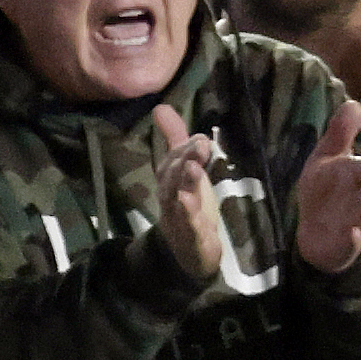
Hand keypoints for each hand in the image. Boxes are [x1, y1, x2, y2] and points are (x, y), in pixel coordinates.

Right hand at [151, 104, 221, 279]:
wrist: (190, 252)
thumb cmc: (189, 206)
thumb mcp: (186, 170)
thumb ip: (175, 140)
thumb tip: (160, 107)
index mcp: (170, 180)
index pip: (173, 161)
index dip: (185, 149)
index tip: (200, 138)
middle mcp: (170, 197)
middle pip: (173, 177)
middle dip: (185, 159)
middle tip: (199, 144)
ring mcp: (179, 218)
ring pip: (178, 199)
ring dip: (186, 183)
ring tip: (194, 168)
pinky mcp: (191, 237)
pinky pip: (189, 226)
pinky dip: (189, 215)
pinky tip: (192, 203)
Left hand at [296, 100, 360, 274]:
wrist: (313, 231)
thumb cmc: (325, 191)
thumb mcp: (326, 158)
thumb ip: (340, 134)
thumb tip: (353, 102)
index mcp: (359, 177)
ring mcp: (355, 223)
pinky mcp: (344, 245)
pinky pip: (350, 244)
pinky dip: (353, 240)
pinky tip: (352, 235)